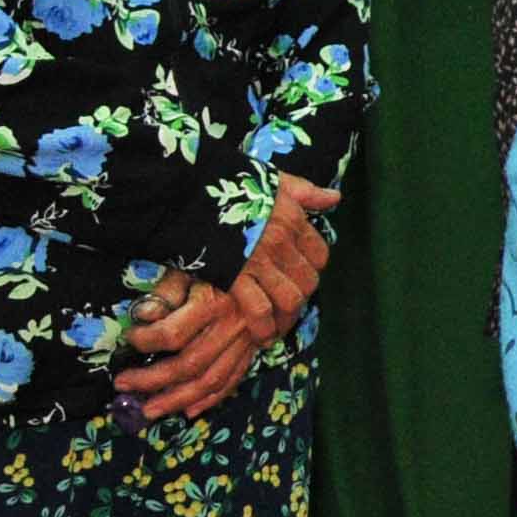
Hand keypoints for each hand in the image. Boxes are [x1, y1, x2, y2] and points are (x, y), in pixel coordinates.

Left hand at [119, 267, 273, 420]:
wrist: (275, 254)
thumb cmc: (227, 256)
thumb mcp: (194, 263)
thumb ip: (168, 289)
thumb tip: (143, 315)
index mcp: (214, 302)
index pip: (172, 334)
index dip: (144, 340)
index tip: (128, 337)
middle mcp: (232, 325)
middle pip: (189, 364)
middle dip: (152, 379)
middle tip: (123, 384)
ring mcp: (247, 340)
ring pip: (212, 380)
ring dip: (178, 399)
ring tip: (150, 409)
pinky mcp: (255, 347)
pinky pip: (234, 379)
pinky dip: (211, 399)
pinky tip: (189, 410)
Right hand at [224, 175, 343, 339]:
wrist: (183, 191)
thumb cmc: (225, 184)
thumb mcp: (272, 180)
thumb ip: (305, 193)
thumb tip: (334, 197)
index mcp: (293, 218)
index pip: (319, 255)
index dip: (311, 270)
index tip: (298, 278)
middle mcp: (282, 241)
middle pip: (308, 281)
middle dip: (300, 297)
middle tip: (286, 308)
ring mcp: (260, 260)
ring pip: (290, 299)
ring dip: (286, 317)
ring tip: (277, 327)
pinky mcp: (234, 277)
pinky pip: (260, 310)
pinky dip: (263, 328)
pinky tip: (260, 337)